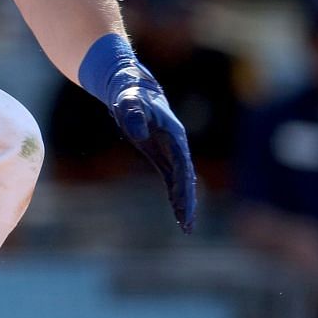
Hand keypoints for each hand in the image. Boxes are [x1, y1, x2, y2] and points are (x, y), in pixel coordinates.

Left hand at [107, 70, 198, 233]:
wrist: (131, 90)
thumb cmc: (130, 95)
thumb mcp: (129, 102)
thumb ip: (134, 114)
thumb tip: (139, 133)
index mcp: (174, 135)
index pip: (182, 164)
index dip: (183, 184)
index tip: (183, 203)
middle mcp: (177, 145)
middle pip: (187, 178)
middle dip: (188, 201)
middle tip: (188, 224)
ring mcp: (171, 152)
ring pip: (182, 182)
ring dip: (185, 203)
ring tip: (187, 227)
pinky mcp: (163, 156)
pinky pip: (172, 179)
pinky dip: (176, 195)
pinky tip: (178, 212)